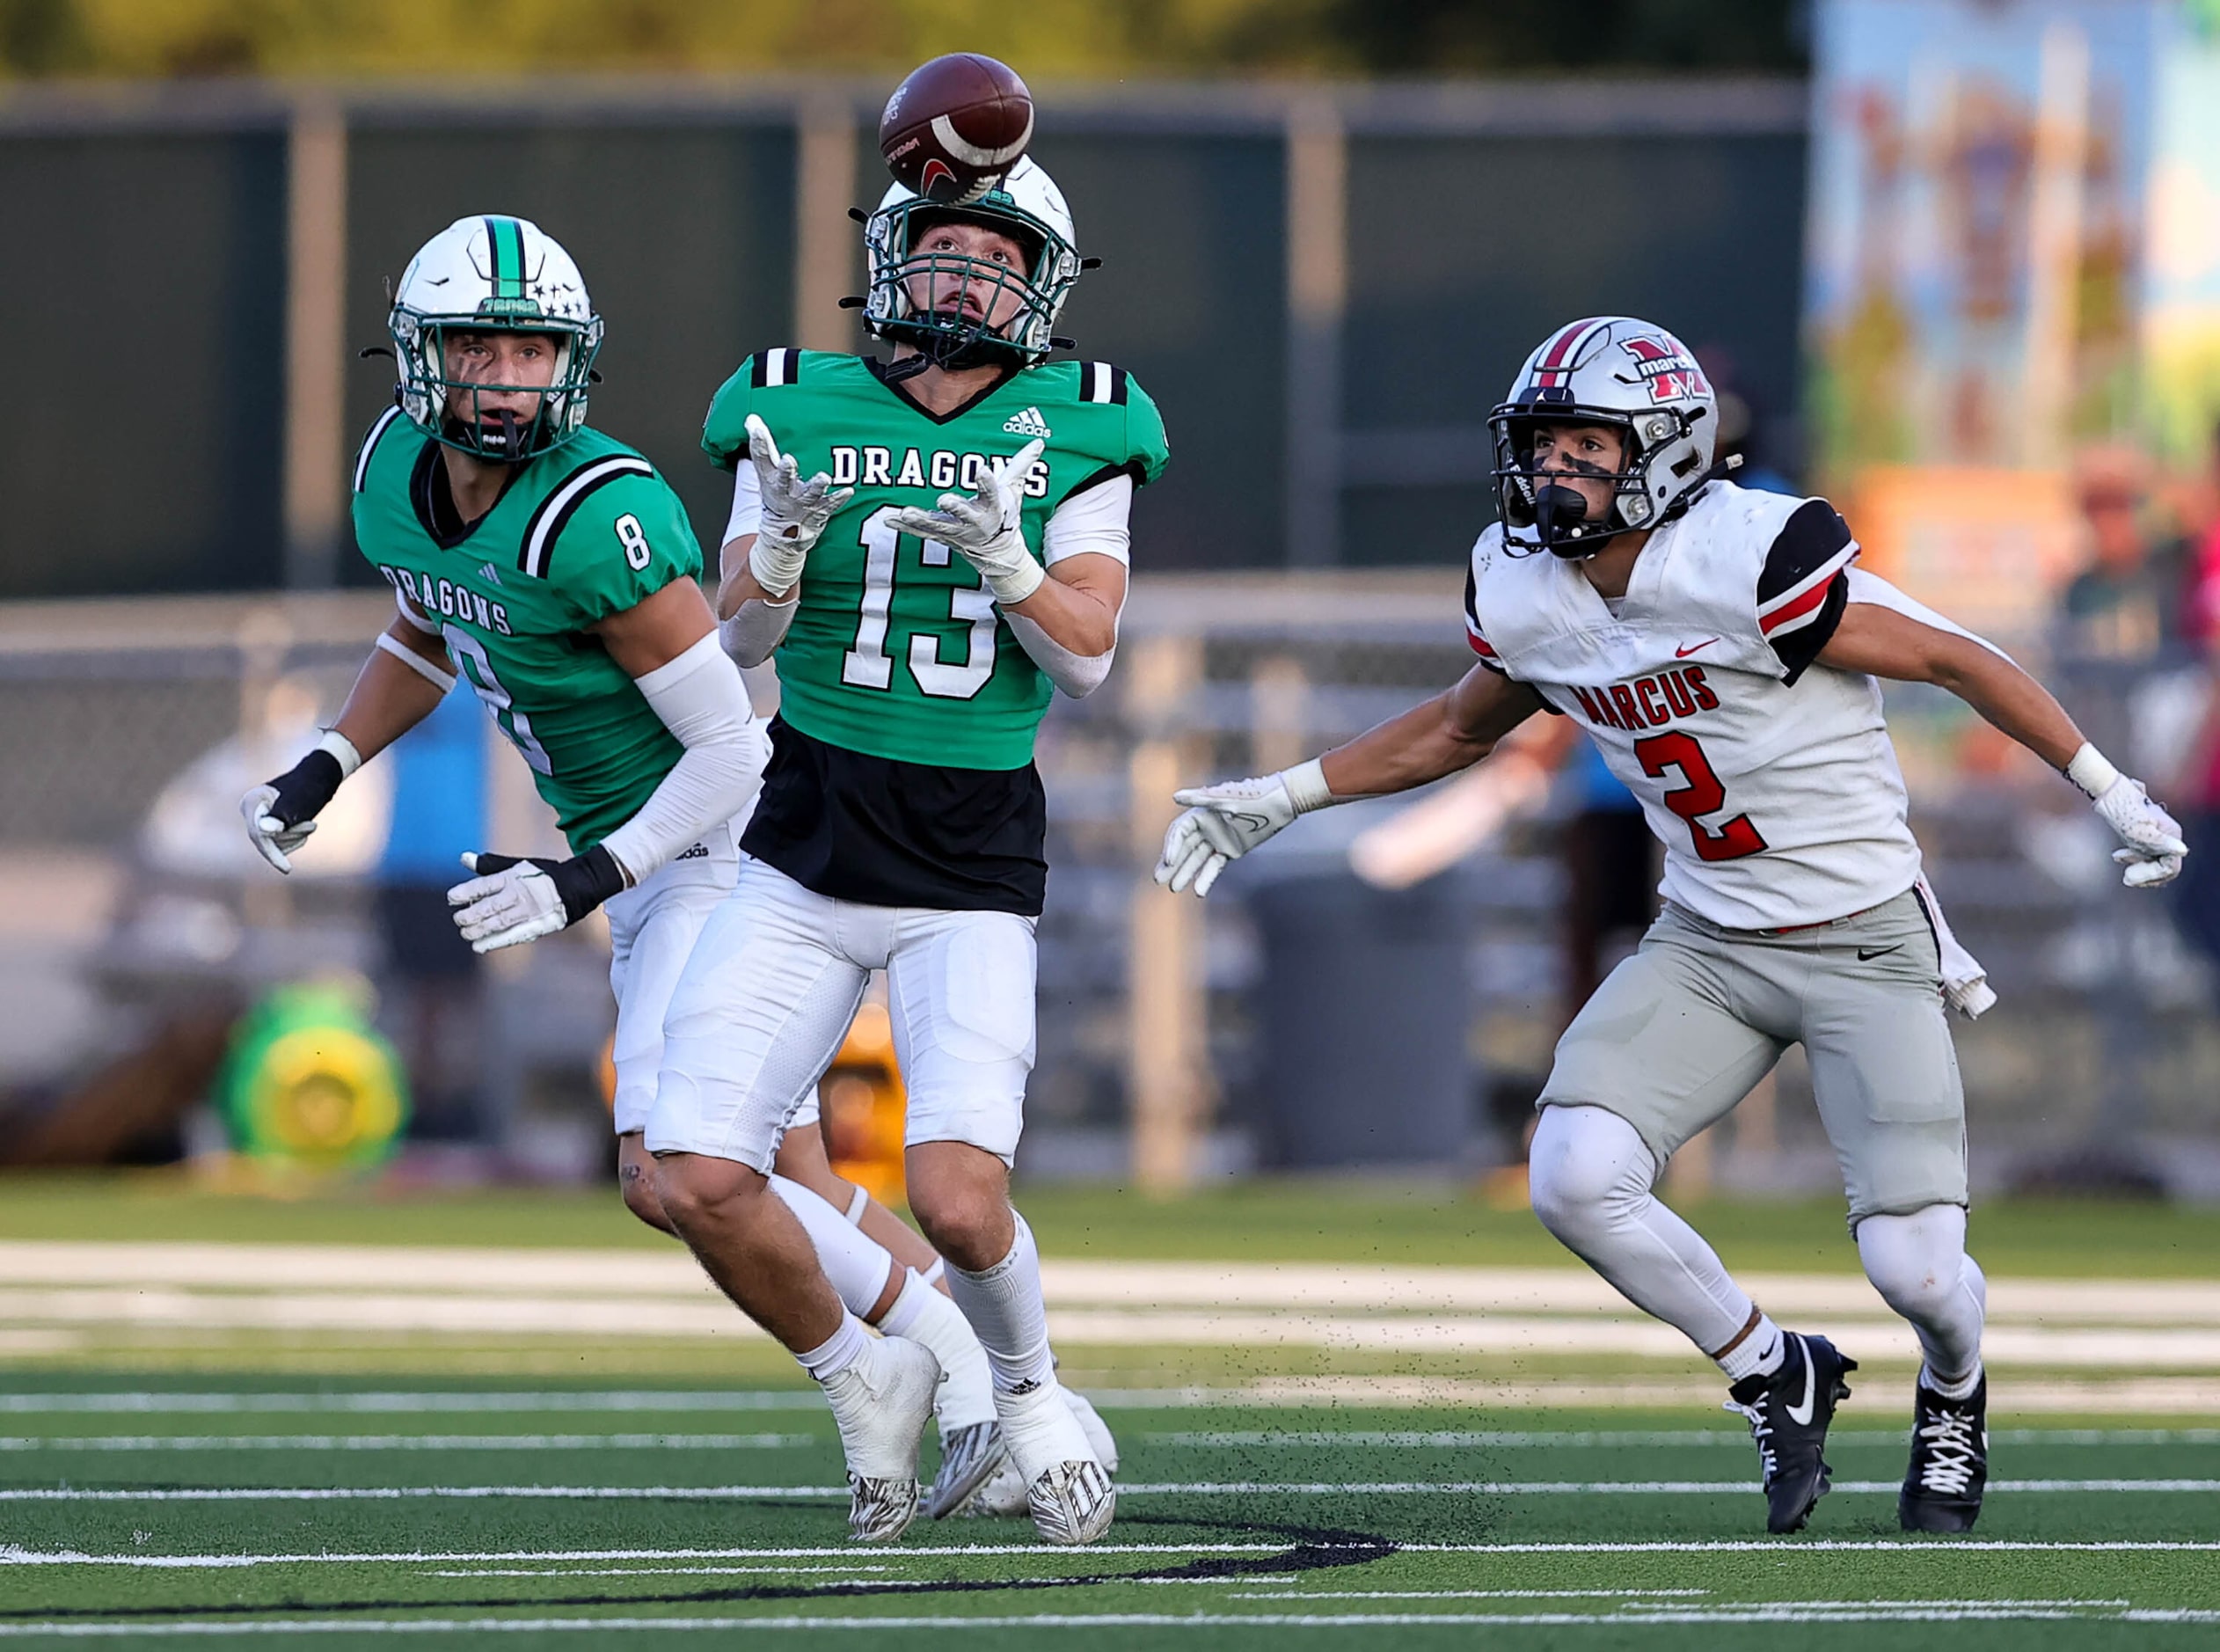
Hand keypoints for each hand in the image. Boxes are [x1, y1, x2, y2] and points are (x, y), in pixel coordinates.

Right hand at [239, 746, 347, 873]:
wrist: (320, 776)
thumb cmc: (310, 786)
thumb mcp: (299, 801)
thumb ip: (281, 816)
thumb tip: (262, 831)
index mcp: (251, 802)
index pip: (258, 834)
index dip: (272, 853)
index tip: (287, 869)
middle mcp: (251, 811)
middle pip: (265, 840)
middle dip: (292, 837)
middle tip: (313, 825)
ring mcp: (260, 819)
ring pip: (275, 843)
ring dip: (297, 837)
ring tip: (311, 823)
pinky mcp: (270, 825)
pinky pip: (281, 843)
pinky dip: (296, 838)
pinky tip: (306, 826)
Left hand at [446, 845, 626, 953]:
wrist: (577, 886)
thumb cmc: (542, 875)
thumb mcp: (517, 865)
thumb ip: (489, 865)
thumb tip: (463, 859)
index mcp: (513, 877)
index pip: (484, 885)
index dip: (466, 892)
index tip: (452, 898)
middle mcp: (519, 894)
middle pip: (489, 907)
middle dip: (470, 915)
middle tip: (459, 919)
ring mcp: (528, 911)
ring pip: (498, 923)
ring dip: (479, 930)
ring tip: (466, 933)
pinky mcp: (536, 926)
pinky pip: (512, 936)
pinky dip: (495, 942)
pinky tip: (479, 946)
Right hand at [746, 413, 852, 594]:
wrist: (783, 535)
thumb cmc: (777, 494)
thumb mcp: (765, 471)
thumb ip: (762, 445)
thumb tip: (752, 417)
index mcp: (771, 478)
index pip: (762, 459)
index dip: (759, 443)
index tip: (758, 429)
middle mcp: (785, 490)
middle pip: (784, 479)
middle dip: (786, 470)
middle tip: (788, 460)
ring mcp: (803, 502)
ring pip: (809, 493)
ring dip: (816, 485)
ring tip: (823, 477)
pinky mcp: (819, 511)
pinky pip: (831, 505)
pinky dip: (839, 498)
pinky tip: (849, 491)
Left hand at [885, 438, 1044, 606]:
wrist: (998, 551)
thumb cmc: (1004, 514)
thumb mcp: (1014, 490)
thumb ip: (1021, 465)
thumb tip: (1040, 442)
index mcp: (993, 508)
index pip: (992, 493)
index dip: (987, 483)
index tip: (982, 470)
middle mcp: (975, 522)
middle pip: (964, 514)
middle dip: (955, 508)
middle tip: (943, 499)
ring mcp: (956, 532)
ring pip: (937, 526)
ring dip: (920, 520)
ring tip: (904, 513)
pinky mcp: (941, 537)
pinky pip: (921, 533)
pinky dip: (905, 528)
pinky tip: (888, 520)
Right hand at [1153, 770, 1311, 898]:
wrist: (1281, 801)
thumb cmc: (1253, 796)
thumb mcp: (1226, 798)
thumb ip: (1200, 799)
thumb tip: (1174, 797)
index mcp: (1202, 813)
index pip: (1180, 832)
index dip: (1172, 846)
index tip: (1168, 861)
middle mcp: (1207, 827)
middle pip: (1184, 848)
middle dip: (1171, 864)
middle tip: (1158, 880)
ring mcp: (1219, 839)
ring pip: (1197, 859)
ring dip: (1185, 873)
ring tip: (1173, 888)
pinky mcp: (1231, 850)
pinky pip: (1215, 866)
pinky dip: (1207, 878)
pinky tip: (1198, 891)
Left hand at [2090, 775, 2188, 889]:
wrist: (2107, 790)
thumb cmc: (2122, 809)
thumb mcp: (2138, 830)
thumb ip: (2159, 842)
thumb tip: (2182, 850)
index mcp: (2171, 834)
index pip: (2171, 867)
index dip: (2152, 875)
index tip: (2129, 876)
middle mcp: (2167, 834)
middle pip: (2164, 865)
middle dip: (2146, 874)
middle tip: (2126, 878)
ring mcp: (2156, 832)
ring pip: (2153, 859)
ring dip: (2139, 867)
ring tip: (2123, 870)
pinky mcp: (2144, 830)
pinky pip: (2144, 851)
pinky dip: (2133, 857)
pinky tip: (2117, 857)